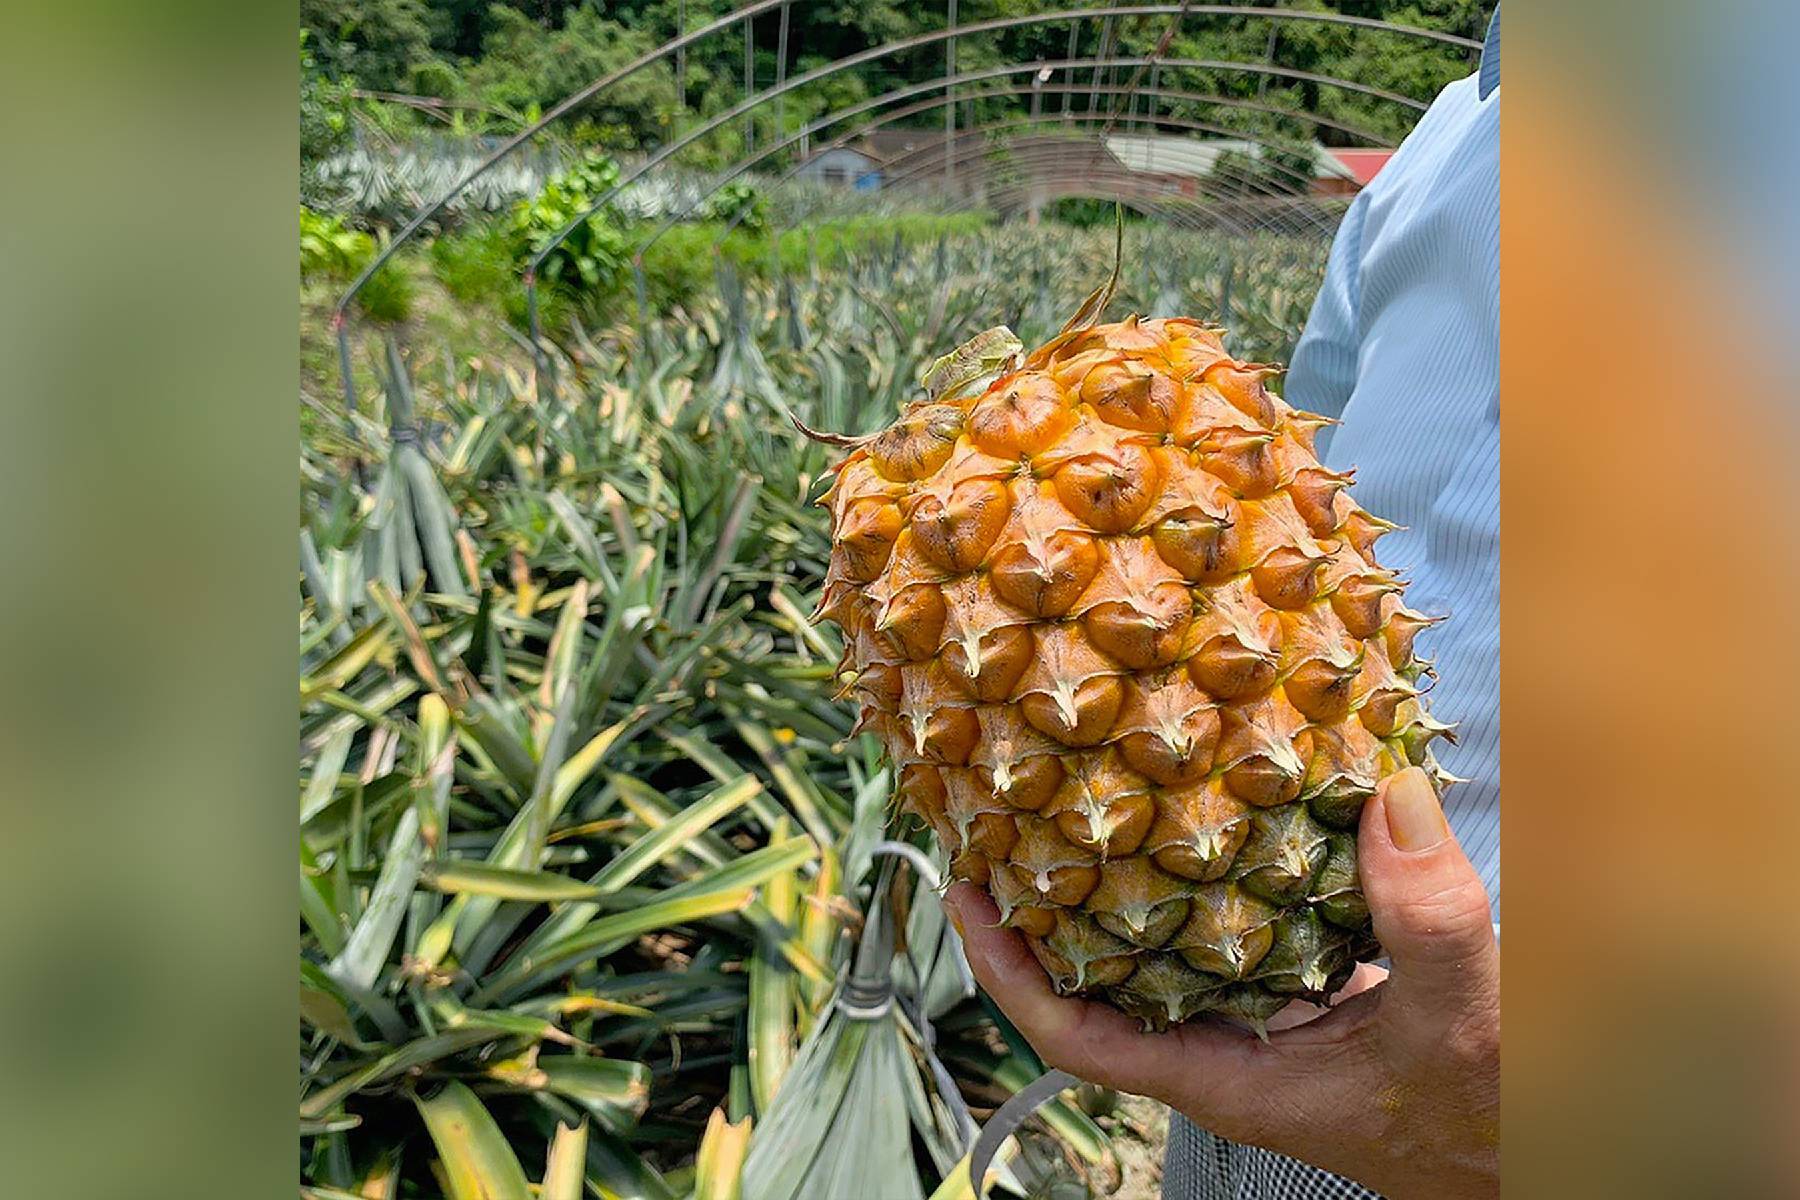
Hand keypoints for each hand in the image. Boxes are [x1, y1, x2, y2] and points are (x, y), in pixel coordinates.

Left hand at [944, 766, 1498, 1199]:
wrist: (1524, 1148)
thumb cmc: (1480, 1117)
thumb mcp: (1457, 1018)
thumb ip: (1426, 918)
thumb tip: (1388, 795)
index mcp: (1225, 1079)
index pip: (1074, 1038)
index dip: (1007, 974)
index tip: (967, 898)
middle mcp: (1220, 1050)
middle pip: (1092, 985)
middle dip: (1041, 910)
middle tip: (1003, 819)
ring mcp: (1252, 1021)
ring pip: (1151, 953)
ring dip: (1110, 887)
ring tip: (1074, 798)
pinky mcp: (1290, 993)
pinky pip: (1215, 933)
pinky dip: (1195, 878)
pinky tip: (1202, 815)